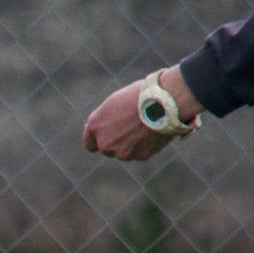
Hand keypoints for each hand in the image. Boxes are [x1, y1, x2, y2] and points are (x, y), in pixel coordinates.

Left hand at [82, 68, 202, 161]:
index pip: (90, 144)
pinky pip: (140, 153)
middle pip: (108, 149)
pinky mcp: (139, 156)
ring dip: (131, 144)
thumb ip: (107, 119)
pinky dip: (145, 146)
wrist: (164, 102)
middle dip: (117, 141)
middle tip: (131, 128)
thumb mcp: (115, 103)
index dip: (98, 140)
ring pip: (125, 152)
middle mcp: (104, 143)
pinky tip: (153, 132)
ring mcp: (122, 152)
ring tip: (145, 127)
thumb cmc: (140, 96)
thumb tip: (107, 129)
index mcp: (95, 126)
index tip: (106, 137)